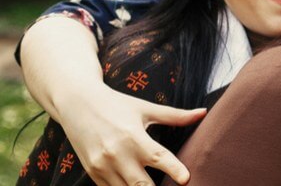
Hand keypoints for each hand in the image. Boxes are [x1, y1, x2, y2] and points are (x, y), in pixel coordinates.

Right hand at [56, 85, 205, 185]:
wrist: (76, 104)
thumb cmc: (116, 104)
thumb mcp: (145, 108)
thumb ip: (175, 116)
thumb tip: (204, 112)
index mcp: (134, 137)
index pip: (158, 157)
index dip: (174, 170)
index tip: (186, 180)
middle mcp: (117, 154)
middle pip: (141, 185)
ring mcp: (102, 166)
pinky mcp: (93, 173)